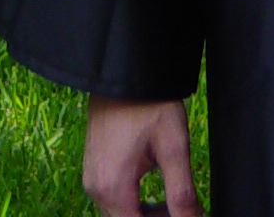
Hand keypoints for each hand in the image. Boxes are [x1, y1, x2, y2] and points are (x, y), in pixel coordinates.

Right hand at [82, 96, 201, 216]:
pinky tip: (152, 194)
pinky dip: (131, 204)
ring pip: (117, 214)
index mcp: (113, 188)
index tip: (182, 215)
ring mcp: (91, 178)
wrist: (125, 71)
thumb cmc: (150, 104)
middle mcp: (95, 188)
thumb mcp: (174, 147)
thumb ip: (182, 192)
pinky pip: (110, 199)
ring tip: (171, 205)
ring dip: (143, 216)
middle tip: (182, 211)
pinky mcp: (92, 168)